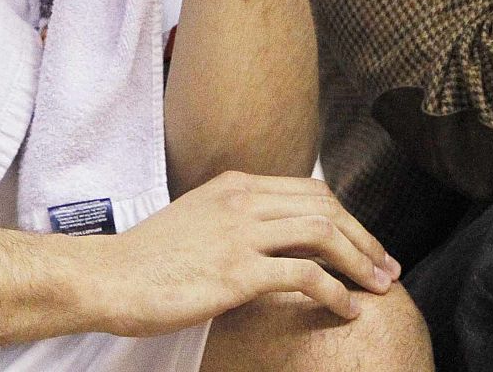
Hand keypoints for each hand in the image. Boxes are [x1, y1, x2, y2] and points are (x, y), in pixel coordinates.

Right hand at [87, 171, 401, 335]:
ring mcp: (241, 233)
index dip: (346, 217)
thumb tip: (268, 235)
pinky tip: (348, 308)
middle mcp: (243, 201)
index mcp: (235, 185)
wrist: (106, 277)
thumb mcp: (196, 220)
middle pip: (326, 208)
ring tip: (380, 286)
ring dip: (360, 261)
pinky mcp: (237, 272)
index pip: (310, 190)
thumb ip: (233, 219)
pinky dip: (336, 291)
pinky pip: (304, 275)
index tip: (364, 243)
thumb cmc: (145, 259)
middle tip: (386, 266)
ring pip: (323, 234)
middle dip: (364, 237)